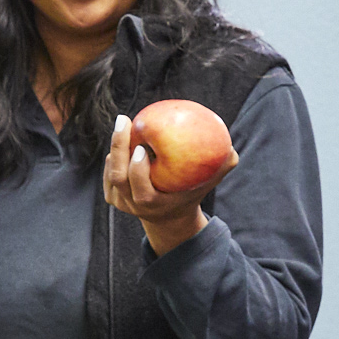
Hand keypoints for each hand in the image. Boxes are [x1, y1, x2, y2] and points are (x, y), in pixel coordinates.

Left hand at [104, 113, 213, 255]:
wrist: (169, 217)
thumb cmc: (192, 191)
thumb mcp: (208, 183)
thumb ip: (221, 167)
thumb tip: (231, 149)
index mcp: (153, 205)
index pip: (141, 190)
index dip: (137, 171)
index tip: (141, 148)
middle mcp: (133, 206)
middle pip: (119, 177)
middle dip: (119, 148)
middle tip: (125, 120)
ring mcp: (121, 203)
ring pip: (111, 173)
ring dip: (115, 148)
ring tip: (124, 124)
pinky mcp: (112, 197)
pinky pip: (107, 173)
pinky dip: (112, 156)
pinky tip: (120, 139)